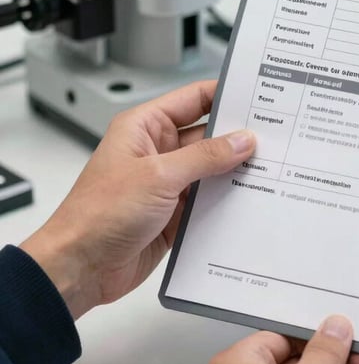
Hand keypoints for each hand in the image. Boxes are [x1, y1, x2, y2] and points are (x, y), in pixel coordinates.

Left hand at [21, 80, 255, 318]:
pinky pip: (210, 200)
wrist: (80, 268)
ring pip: (213, 169)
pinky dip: (229, 200)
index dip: (226, 95)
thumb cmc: (97, 215)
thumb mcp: (158, 176)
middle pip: (209, 135)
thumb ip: (205, 157)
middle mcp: (158, 151)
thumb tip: (241, 141)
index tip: (258, 97)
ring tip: (270, 168)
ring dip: (236, 171)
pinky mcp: (176, 212)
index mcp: (146, 128)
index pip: (194, 99)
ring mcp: (169, 183)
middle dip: (239, 137)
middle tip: (274, 137)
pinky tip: (250, 200)